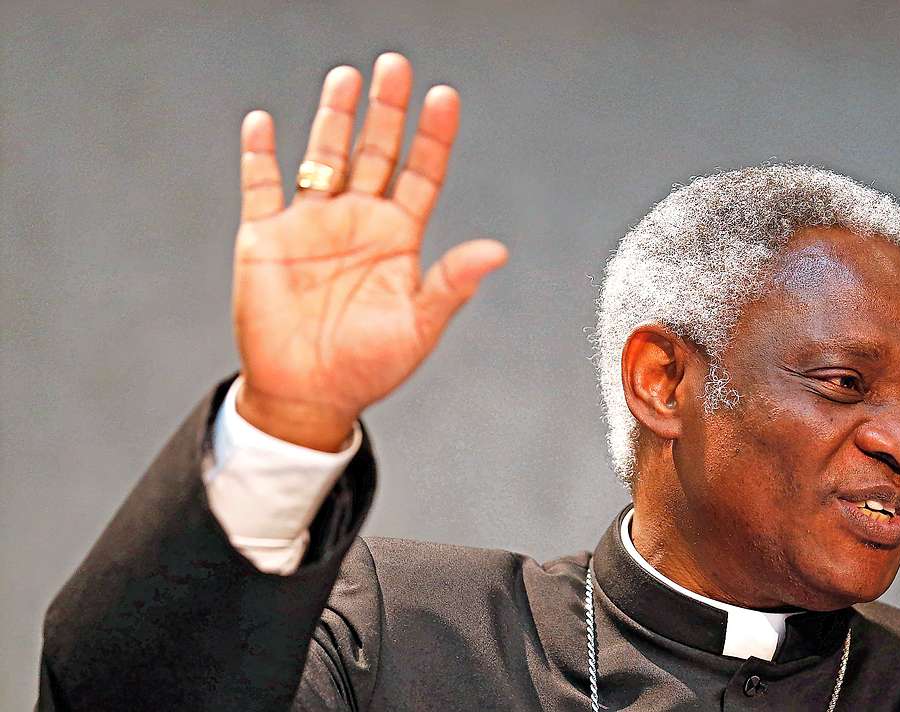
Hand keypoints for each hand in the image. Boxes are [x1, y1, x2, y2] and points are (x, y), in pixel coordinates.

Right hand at [232, 53, 507, 450]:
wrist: (307, 395)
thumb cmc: (367, 367)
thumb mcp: (418, 326)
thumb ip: (452, 284)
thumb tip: (496, 251)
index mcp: (398, 238)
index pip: (421, 174)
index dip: (433, 136)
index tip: (444, 97)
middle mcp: (357, 222)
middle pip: (375, 152)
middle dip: (386, 110)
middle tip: (396, 66)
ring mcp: (311, 224)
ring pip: (324, 157)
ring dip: (334, 118)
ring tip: (347, 78)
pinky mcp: (265, 238)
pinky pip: (261, 186)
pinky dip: (260, 155)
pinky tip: (265, 124)